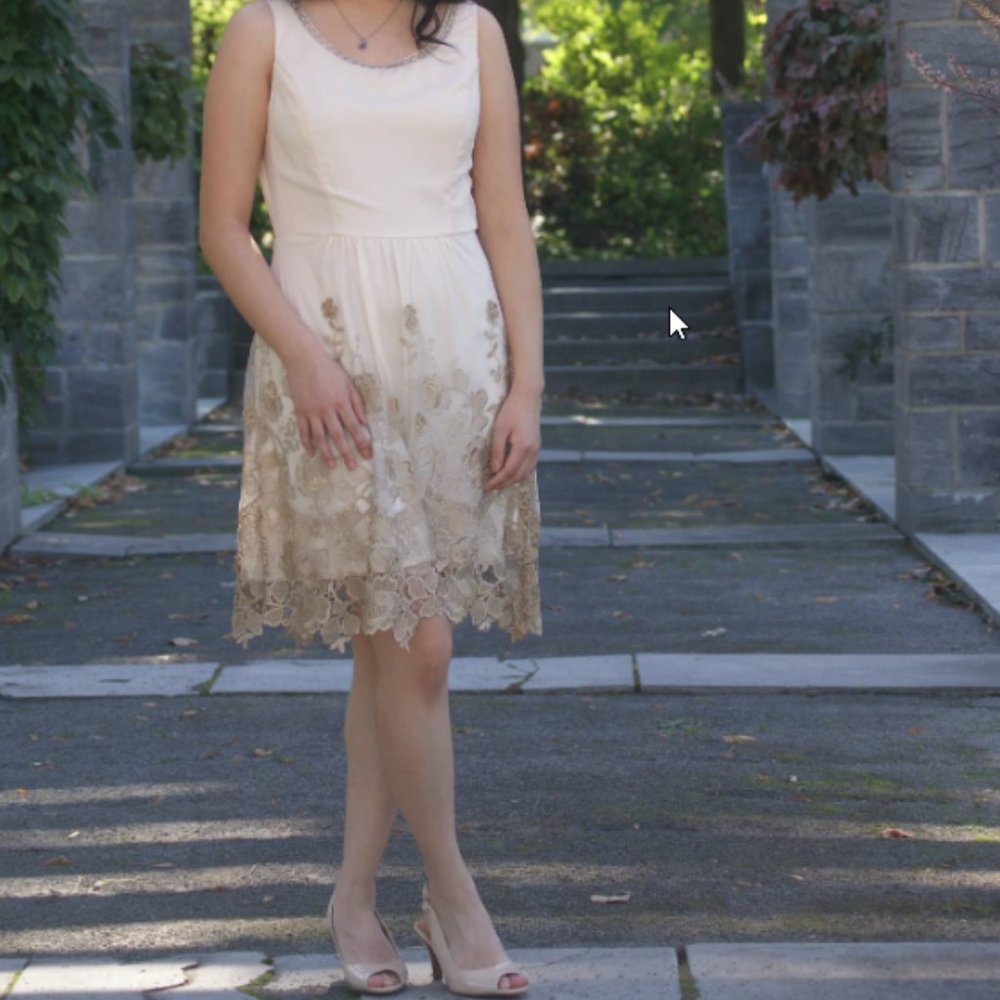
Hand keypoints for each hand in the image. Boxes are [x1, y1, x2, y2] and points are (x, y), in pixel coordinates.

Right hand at [284, 345, 371, 469]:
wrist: (304, 359)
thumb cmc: (330, 369)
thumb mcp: (348, 383)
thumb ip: (357, 404)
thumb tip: (364, 423)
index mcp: (342, 403)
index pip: (355, 428)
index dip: (362, 443)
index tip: (368, 455)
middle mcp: (327, 411)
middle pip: (339, 437)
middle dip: (346, 454)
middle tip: (352, 467)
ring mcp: (312, 412)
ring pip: (320, 438)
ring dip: (326, 453)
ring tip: (331, 465)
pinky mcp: (300, 411)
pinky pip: (303, 430)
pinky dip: (307, 442)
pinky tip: (311, 452)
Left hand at [484, 384, 540, 490]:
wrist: (528, 398)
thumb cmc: (511, 410)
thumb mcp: (499, 429)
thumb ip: (497, 450)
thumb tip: (495, 469)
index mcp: (523, 447)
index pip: (509, 471)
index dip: (497, 481)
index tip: (486, 486)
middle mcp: (533, 452)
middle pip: (518, 476)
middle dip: (504, 484)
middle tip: (490, 487)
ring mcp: (537, 450)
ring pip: (526, 473)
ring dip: (512, 480)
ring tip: (498, 482)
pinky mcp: (537, 447)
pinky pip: (529, 467)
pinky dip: (519, 474)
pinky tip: (510, 473)